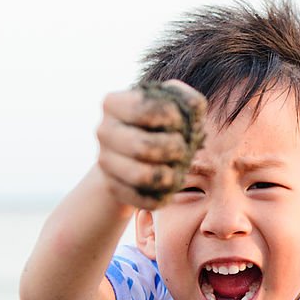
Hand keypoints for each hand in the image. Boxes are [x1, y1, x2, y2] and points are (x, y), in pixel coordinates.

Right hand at [95, 80, 206, 209]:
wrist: (137, 152)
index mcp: (113, 104)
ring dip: (170, 176)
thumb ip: (187, 100)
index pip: (144, 108)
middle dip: (173, 150)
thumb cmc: (160, 124)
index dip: (172, 117)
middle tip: (183, 150)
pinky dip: (163, 196)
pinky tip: (169, 187)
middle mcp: (104, 131)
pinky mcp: (113, 188)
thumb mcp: (173, 104)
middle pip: (142, 147)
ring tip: (179, 172)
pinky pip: (143, 199)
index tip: (180, 122)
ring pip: (141, 176)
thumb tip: (195, 108)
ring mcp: (105, 161)